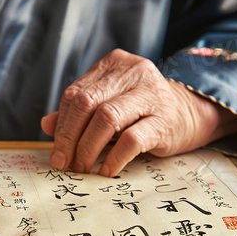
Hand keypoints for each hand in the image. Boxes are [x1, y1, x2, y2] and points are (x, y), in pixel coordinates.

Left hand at [40, 49, 236, 176]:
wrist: (190, 115)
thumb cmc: (141, 112)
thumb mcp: (109, 106)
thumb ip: (79, 113)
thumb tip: (46, 125)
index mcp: (114, 65)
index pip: (75, 94)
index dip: (62, 125)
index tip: (56, 153)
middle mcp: (133, 72)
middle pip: (87, 104)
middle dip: (70, 138)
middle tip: (64, 164)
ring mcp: (151, 94)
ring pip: (106, 119)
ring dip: (88, 149)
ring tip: (82, 169)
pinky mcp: (164, 119)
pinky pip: (131, 139)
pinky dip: (114, 158)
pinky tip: (106, 171)